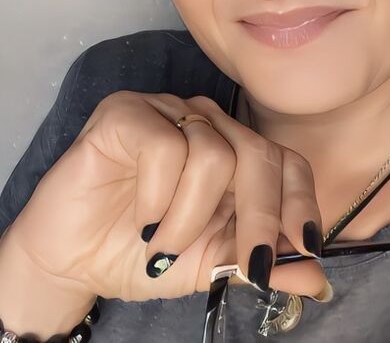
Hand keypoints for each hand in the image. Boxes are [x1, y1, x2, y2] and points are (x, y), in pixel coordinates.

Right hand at [8, 90, 329, 302]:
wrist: (70, 260)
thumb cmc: (142, 254)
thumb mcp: (211, 266)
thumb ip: (260, 264)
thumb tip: (320, 279)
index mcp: (233, 152)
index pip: (286, 160)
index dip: (300, 202)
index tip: (306, 247)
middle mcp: (206, 123)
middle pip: (258, 152)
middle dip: (259, 217)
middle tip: (247, 266)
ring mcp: (166, 110)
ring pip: (213, 154)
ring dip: (190, 219)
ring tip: (163, 244)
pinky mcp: (126, 112)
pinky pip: (165, 146)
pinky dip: (158, 197)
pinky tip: (142, 218)